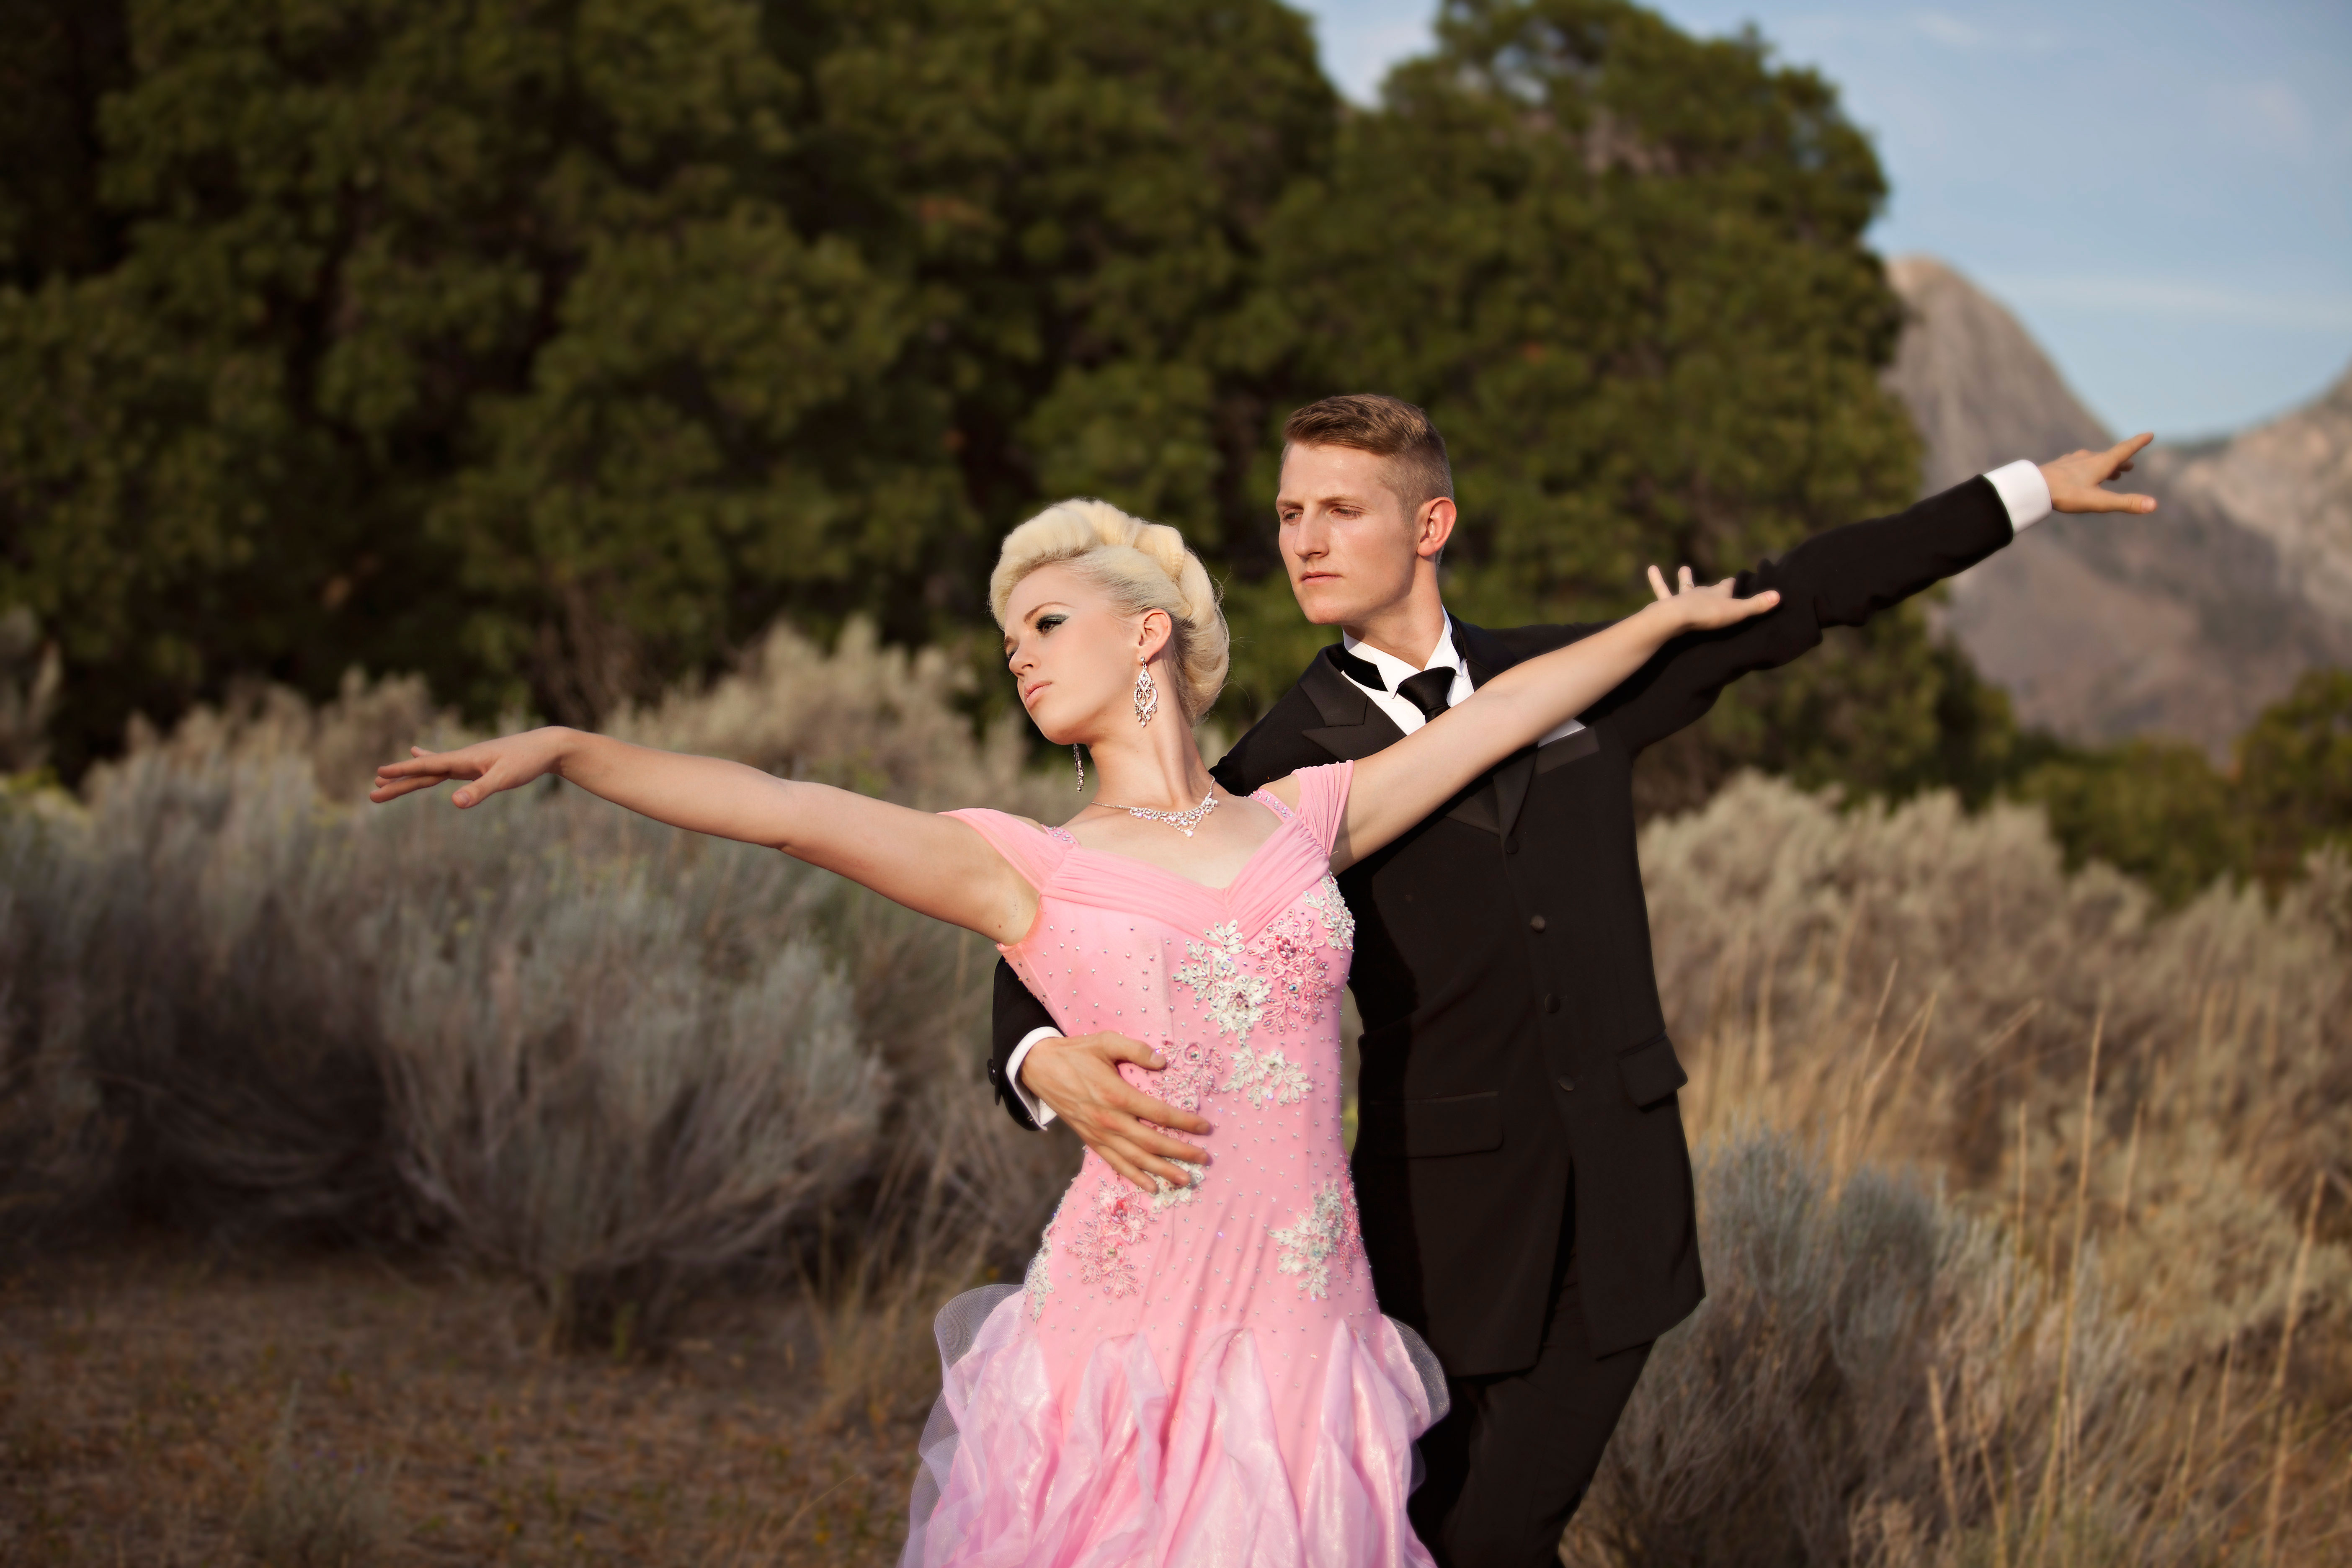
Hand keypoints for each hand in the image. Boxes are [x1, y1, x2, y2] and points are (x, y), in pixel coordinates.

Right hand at [369, 728, 576, 806]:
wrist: (548, 746)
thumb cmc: (528, 761)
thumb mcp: (505, 778)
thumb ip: (480, 791)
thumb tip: (455, 803)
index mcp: (464, 760)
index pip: (427, 767)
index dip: (403, 772)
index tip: (379, 775)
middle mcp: (462, 758)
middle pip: (424, 772)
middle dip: (398, 783)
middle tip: (372, 792)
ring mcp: (468, 761)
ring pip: (432, 770)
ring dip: (409, 776)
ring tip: (384, 778)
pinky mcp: (477, 764)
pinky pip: (446, 765)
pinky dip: (430, 761)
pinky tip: (419, 752)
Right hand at [1020, 1032, 1212, 1192]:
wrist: (1040, 1069)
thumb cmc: (1077, 1053)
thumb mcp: (1105, 1041)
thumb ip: (1136, 1049)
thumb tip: (1163, 1061)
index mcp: (1116, 1094)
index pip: (1158, 1113)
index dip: (1184, 1122)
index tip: (1205, 1127)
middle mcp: (1109, 1120)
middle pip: (1151, 1141)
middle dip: (1180, 1152)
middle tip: (1203, 1159)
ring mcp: (1099, 1134)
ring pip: (1135, 1158)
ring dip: (1162, 1170)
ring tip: (1185, 1180)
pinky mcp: (1090, 1141)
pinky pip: (1115, 1163)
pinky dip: (1134, 1177)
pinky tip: (1152, 1187)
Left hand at [1644, 564, 1781, 629]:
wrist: (1677, 618)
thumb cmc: (1708, 616)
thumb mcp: (1737, 613)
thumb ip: (1757, 605)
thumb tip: (1779, 596)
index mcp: (1719, 594)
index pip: (1729, 586)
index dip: (1735, 584)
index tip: (1738, 579)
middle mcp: (1701, 593)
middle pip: (1710, 588)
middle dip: (1715, 586)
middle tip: (1721, 582)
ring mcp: (1683, 598)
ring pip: (1684, 586)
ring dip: (1684, 578)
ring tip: (1683, 568)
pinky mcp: (1666, 604)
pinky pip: (1660, 589)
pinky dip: (1656, 579)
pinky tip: (1651, 568)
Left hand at [2041, 434, 2157, 514]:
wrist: (2033, 487)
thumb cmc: (2066, 494)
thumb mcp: (2099, 502)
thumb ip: (2125, 503)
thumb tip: (2153, 505)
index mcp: (2100, 463)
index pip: (2125, 450)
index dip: (2138, 443)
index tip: (2149, 434)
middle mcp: (2087, 459)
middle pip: (2110, 457)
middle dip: (2122, 461)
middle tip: (2130, 466)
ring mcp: (2072, 462)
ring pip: (2093, 461)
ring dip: (2106, 466)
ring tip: (2113, 473)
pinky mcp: (2059, 467)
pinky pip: (2077, 465)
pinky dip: (2087, 468)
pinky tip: (2079, 472)